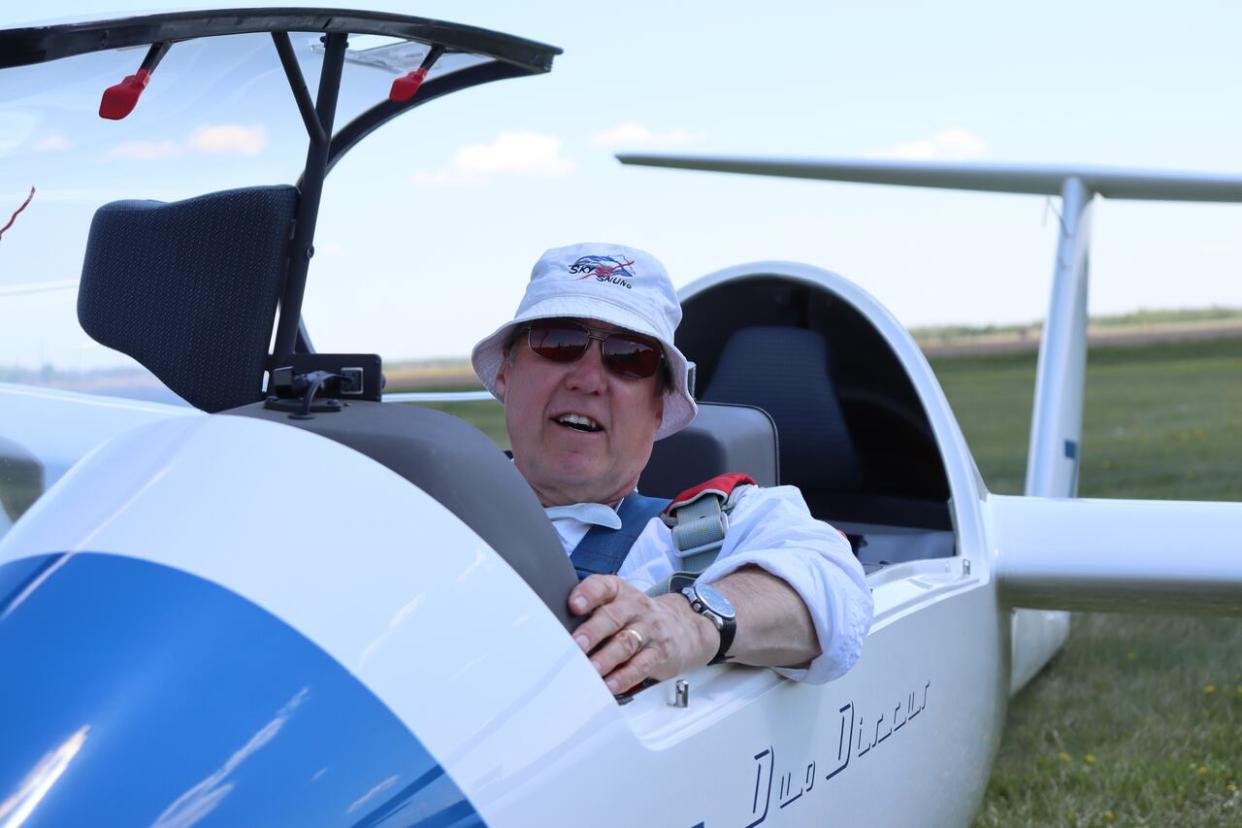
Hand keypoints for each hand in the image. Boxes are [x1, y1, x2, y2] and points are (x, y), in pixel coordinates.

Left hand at [570, 575, 718, 694]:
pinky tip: (610, 685)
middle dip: (592, 631)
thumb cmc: (639, 617)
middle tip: (576, 645)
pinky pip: (641, 665)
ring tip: (591, 670)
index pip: (603, 586)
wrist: (686, 627)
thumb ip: (594, 611)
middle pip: (612, 617)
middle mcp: (635, 608)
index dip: (588, 594)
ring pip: (626, 643)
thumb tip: (556, 630)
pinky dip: (624, 677)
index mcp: (620, 592)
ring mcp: (649, 630)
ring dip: (606, 658)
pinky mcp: (660, 653)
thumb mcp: (621, 603)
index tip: (573, 605)